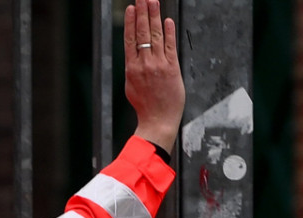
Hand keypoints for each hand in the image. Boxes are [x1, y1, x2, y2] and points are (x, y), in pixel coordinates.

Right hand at [123, 0, 184, 153]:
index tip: (132, 9)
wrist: (158, 121)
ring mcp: (159, 65)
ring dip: (155, 17)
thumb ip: (133, 68)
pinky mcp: (172, 69)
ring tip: (153, 2)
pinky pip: (170, 46)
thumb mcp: (131, 86)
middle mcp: (144, 64)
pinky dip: (168, 33)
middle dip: (143, 12)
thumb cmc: (145, 106)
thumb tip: (133, 56)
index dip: (131, 22)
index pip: (130, 39)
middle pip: (143, 33)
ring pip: (156, 36)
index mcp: (131, 68)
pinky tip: (167, 21)